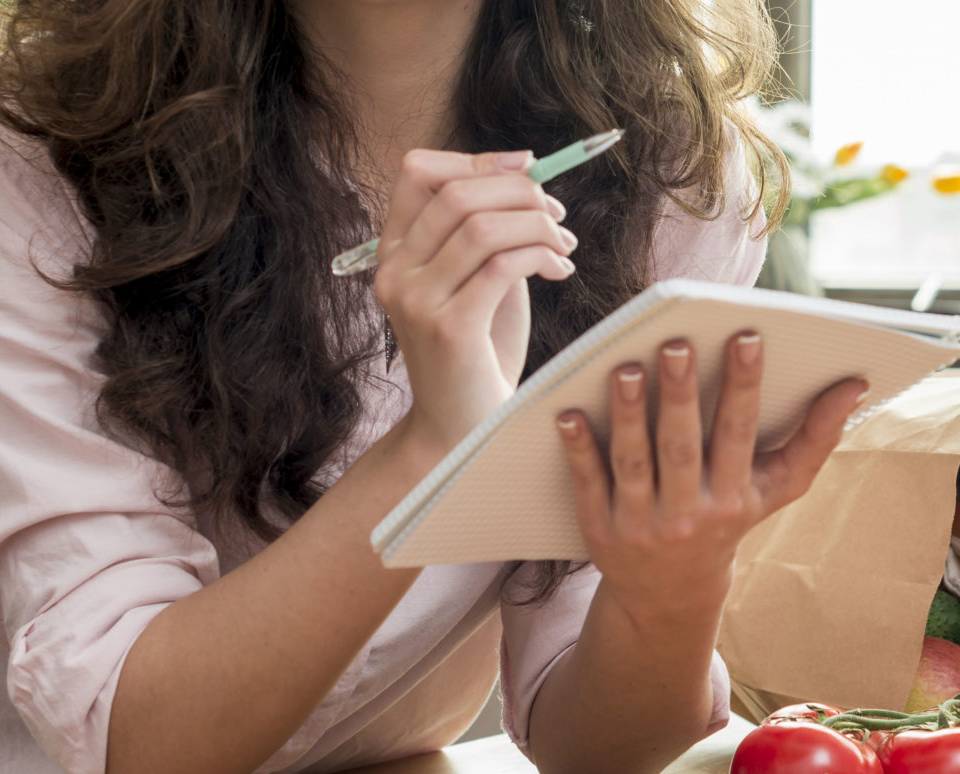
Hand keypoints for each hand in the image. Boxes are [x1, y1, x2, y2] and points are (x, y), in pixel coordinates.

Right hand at [374, 148, 577, 452]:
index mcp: (394, 253)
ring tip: (564, 244)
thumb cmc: (478, 352)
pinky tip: (560, 269)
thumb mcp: (478, 281)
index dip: (476, 159)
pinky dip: (540, 255)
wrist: (462, 428)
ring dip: (537, 224)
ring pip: (482, 226)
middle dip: (520, 191)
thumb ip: (490, 234)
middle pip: (456, 193)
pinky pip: (501, 265)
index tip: (528, 166)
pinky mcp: (449, 328)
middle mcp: (395, 272)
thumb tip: (529, 181)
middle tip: (558, 213)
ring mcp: (416, 301)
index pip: (417, 173)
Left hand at [557, 332, 867, 621]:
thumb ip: (817, 437)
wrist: (672, 593)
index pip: (740, 433)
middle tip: (674, 343)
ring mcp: (642, 524)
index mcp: (735, 496)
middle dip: (680, 394)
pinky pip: (589, 484)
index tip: (745, 338)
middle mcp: (689, 513)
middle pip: (683, 446)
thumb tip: (856, 384)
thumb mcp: (778, 488)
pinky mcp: (600, 530)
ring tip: (624, 369)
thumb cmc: (730, 519)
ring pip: (635, 462)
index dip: (744, 386)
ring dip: (628, 416)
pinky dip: (579, 450)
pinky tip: (567, 414)